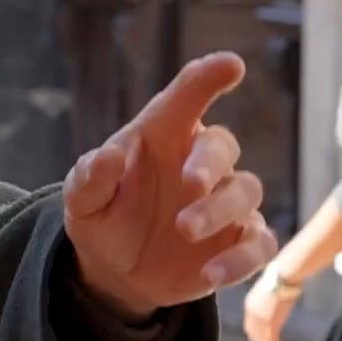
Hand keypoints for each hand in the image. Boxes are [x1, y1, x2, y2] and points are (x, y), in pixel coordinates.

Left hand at [64, 51, 277, 322]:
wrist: (114, 272)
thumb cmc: (102, 217)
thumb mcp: (82, 201)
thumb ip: (90, 178)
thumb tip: (108, 155)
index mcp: (163, 135)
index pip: (189, 96)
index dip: (210, 78)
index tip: (230, 65)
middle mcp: (199, 162)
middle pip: (223, 145)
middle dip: (209, 162)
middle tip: (189, 185)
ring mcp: (225, 202)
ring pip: (246, 190)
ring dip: (219, 210)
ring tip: (184, 232)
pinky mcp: (238, 241)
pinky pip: (260, 243)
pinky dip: (242, 259)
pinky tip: (211, 275)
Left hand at [242, 268, 299, 340]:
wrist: (283, 276)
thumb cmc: (281, 276)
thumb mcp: (271, 288)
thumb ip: (271, 297)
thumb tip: (279, 296)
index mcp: (250, 303)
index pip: (250, 324)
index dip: (257, 333)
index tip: (268, 339)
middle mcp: (251, 313)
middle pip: (253, 334)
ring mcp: (259, 319)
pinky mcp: (268, 324)